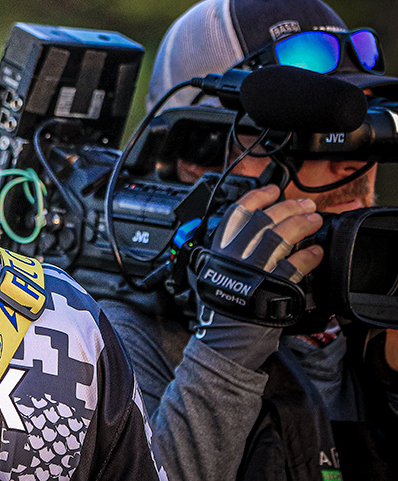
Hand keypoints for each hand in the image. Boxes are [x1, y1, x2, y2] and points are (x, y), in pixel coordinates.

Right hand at [194, 185, 323, 368]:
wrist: (223, 341)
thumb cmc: (222, 311)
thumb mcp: (216, 274)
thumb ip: (231, 254)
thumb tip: (257, 235)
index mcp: (219, 249)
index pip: (237, 213)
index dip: (257, 197)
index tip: (273, 190)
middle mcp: (234, 255)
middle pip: (264, 219)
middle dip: (288, 207)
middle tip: (304, 206)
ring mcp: (252, 269)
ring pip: (279, 236)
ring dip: (301, 224)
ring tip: (314, 221)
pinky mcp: (270, 286)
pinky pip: (294, 265)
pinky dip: (308, 256)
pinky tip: (315, 252)